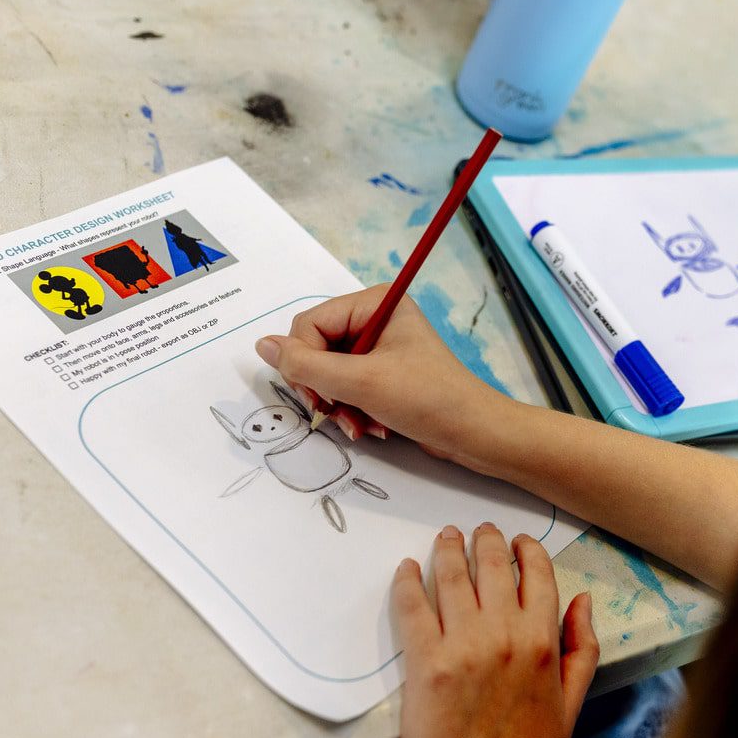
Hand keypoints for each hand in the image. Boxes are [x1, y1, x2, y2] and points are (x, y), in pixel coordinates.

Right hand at [253, 286, 511, 463]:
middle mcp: (375, 318)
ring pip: (328, 373)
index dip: (304, 363)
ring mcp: (380, 347)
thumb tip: (262, 346)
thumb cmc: (428, 400)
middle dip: (324, 388)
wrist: (474, 433)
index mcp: (374, 303)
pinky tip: (370, 426)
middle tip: (339, 413)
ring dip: (338, 404)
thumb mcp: (361, 383)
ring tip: (360, 424)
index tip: (319, 397)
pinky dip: (352, 410)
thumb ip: (307, 366)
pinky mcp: (384, 373)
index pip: (309, 324)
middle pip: (315, 349)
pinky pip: (347, 387)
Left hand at [394, 524, 598, 737]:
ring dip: (449, 549)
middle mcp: (505, 637)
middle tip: (478, 531)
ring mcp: (463, 647)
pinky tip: (407, 570)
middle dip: (486, 540)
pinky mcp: (425, 663)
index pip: (538, 574)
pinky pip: (413, 607)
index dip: (527, 550)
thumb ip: (582, 648)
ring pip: (454, 577)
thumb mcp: (571, 704)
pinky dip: (408, 581)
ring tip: (445, 538)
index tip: (519, 542)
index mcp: (544, 643)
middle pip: (494, 566)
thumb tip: (583, 602)